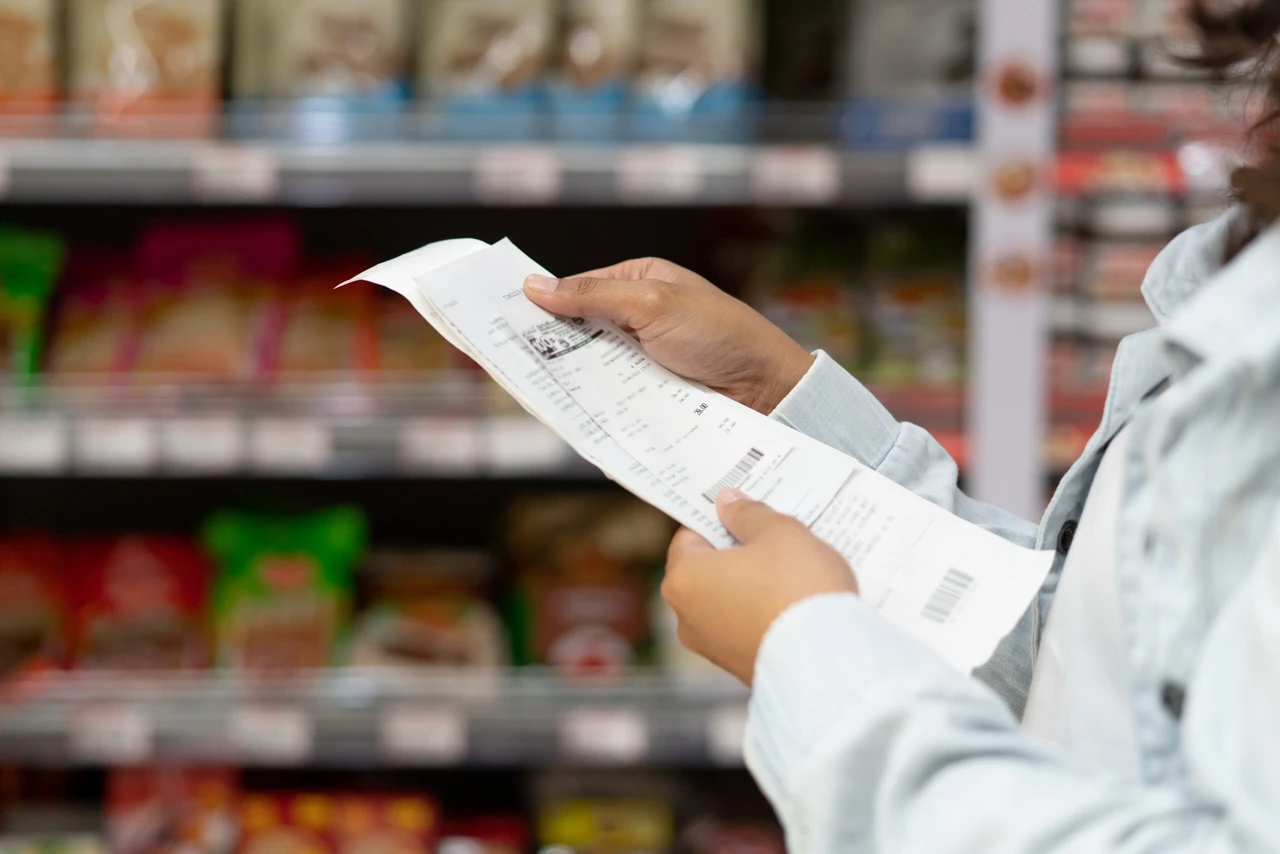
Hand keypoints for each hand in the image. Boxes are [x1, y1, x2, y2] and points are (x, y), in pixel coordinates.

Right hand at [524, 258, 814, 413]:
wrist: (768, 391)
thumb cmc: (723, 334)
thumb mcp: (654, 304)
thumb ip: (592, 296)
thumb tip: (534, 286)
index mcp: (638, 283)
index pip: (576, 289)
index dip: (541, 304)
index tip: (501, 318)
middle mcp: (636, 320)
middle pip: (578, 334)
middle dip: (550, 347)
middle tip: (512, 359)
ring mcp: (641, 362)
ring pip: (590, 371)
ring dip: (571, 381)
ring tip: (538, 390)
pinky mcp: (647, 398)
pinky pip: (610, 402)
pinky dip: (594, 408)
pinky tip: (575, 415)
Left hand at [662, 490, 857, 684]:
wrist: (828, 658)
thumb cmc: (797, 588)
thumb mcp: (778, 532)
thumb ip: (748, 514)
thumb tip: (727, 503)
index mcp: (684, 579)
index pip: (689, 537)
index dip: (718, 521)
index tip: (744, 515)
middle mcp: (687, 618)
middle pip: (708, 571)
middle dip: (738, 555)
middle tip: (774, 542)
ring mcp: (713, 648)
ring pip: (729, 601)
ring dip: (753, 586)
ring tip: (792, 574)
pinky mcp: (740, 668)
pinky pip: (747, 629)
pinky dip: (764, 615)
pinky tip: (795, 605)